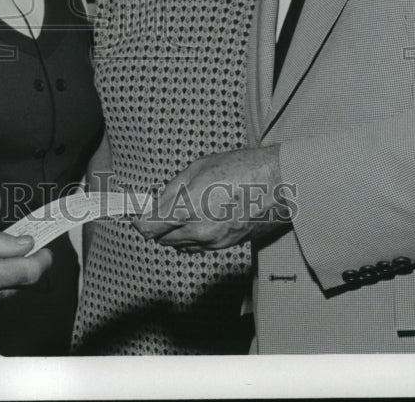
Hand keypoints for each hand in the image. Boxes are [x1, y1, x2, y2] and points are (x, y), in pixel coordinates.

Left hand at [132, 146, 292, 250]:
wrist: (278, 184)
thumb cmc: (241, 169)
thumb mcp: (198, 168)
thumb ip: (172, 189)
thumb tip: (156, 202)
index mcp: (189, 210)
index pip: (150, 227)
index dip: (139, 221)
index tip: (136, 214)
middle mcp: (199, 231)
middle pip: (163, 239)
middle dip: (157, 225)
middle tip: (159, 207)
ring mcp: (214, 242)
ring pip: (180, 245)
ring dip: (173, 232)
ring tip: (181, 209)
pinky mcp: (227, 246)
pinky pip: (198, 246)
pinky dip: (191, 236)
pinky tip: (198, 217)